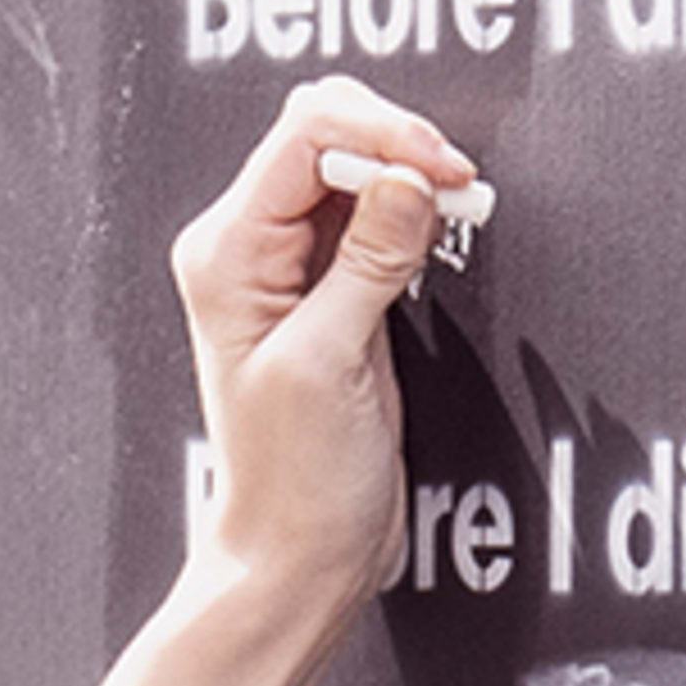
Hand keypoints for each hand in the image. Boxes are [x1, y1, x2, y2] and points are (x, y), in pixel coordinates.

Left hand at [169, 78, 487, 630]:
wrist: (300, 551)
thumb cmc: (292, 480)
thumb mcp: (327, 363)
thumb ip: (367, 263)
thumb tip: (405, 180)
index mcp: (227, 252)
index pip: (303, 137)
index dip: (381, 133)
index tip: (442, 167)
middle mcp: (250, 247)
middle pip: (325, 134)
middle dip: (397, 142)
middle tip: (456, 182)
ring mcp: (293, 266)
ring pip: (354, 168)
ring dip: (411, 173)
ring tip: (459, 202)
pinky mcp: (336, 288)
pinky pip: (374, 214)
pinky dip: (415, 208)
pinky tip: (442, 224)